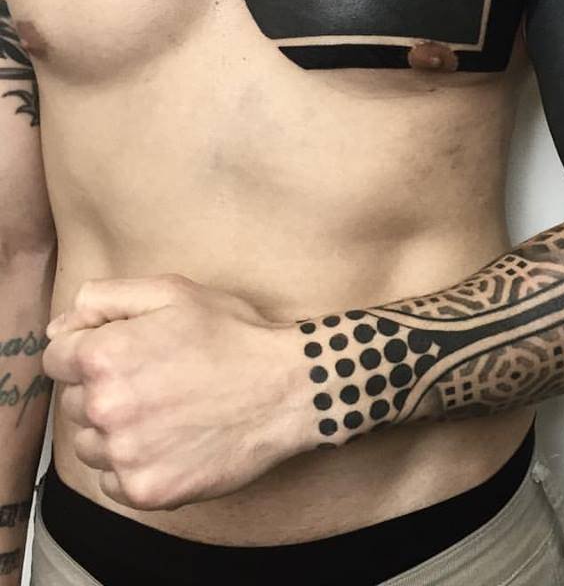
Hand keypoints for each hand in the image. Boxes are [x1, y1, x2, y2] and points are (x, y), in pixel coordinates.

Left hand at [42, 274, 304, 510]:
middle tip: (157, 378)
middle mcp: (106, 408)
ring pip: (90, 444)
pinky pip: (114, 481)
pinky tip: (171, 440)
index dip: (91, 348)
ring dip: (116, 429)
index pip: (57, 357)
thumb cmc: (232, 334)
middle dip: (105, 388)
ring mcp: (125, 455)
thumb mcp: (174, 292)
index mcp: (104, 356)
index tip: (129, 352)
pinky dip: (134, 464)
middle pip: (74, 401)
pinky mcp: (147, 490)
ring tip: (166, 409)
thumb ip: (105, 297)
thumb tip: (60, 327)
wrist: (287, 387)